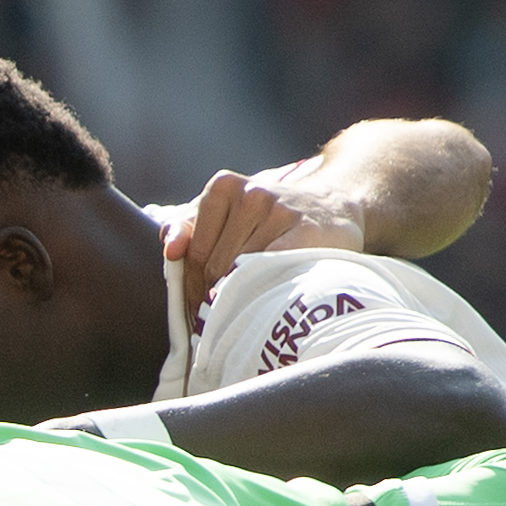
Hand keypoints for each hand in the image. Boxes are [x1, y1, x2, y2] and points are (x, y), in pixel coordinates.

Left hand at [163, 164, 367, 331]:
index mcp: (224, 187)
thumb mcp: (227, 214)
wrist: (334, 206)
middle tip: (218, 317)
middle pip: (215, 265)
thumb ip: (190, 228)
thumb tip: (170, 247)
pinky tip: (266, 300)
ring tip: (242, 311)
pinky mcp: (306, 233)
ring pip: (240, 273)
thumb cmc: (268, 219)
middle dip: (211, 296)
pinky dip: (263, 292)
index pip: (193, 252)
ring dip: (237, 299)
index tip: (198, 304)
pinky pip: (271, 272)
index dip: (192, 285)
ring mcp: (280, 211)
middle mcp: (252, 194)